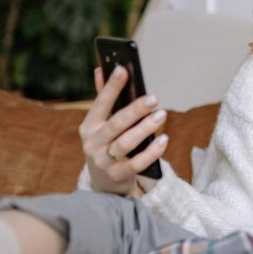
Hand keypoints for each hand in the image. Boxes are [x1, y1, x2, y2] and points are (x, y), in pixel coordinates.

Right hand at [79, 65, 168, 194]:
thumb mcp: (101, 125)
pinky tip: (164, 140)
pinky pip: (137, 164)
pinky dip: (152, 152)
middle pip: (116, 124)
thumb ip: (103, 99)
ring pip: (125, 144)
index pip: (100, 103)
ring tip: (162, 115)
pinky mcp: (117, 175)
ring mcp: (104, 161)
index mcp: (89, 126)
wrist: (104, 184)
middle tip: (154, 98)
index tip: (123, 69)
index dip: (111, 87)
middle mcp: (93, 143)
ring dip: (145, 128)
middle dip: (135, 110)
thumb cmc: (106, 146)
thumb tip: (100, 69)